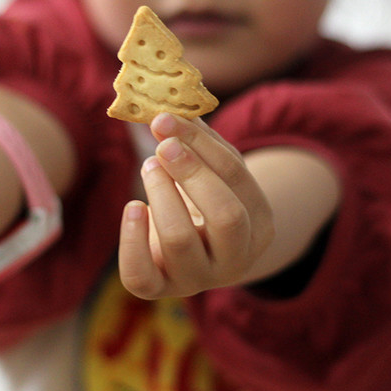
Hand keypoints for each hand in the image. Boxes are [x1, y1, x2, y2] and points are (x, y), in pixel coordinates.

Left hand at [119, 113, 274, 298]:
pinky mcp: (159, 289)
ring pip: (180, 240)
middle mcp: (235, 259)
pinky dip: (131, 238)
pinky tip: (133, 207)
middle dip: (191, 172)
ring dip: (160, 193)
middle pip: (225, 215)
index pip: (237, 178)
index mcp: (259, 225)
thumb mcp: (213, 171)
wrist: (193, 253)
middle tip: (161, 145)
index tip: (168, 120)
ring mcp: (197, 280)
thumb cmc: (205, 200)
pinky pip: (140, 276)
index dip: (202, 145)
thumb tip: (174, 101)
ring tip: (149, 167)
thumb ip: (200, 141)